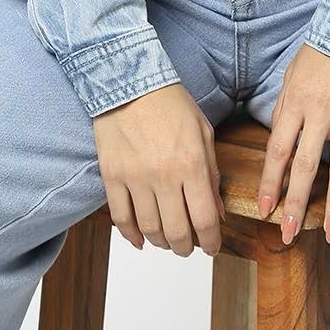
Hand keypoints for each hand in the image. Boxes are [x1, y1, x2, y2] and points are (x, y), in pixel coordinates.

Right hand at [92, 82, 226, 257]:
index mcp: (192, 163)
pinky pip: (121, 218)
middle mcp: (164, 175)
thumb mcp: (203, 132)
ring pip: (150, 230)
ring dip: (161, 243)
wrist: (130, 81)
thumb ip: (212, 173)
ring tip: (167, 240)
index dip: (211, 241)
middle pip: (177, 233)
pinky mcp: (112, 177)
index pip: (205, 219)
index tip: (212, 246)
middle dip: (186, 247)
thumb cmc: (170, 102)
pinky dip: (131, 236)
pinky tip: (141, 239)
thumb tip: (217, 211)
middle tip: (189, 247)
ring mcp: (135, 178)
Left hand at [256, 43, 329, 244]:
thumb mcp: (292, 77)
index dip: (271, 182)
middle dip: (295, 203)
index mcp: (296, 102)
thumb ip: (285, 110)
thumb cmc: (321, 54)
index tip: (265, 208)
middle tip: (288, 233)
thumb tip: (279, 144)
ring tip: (329, 232)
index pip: (278, 149)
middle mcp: (321, 112)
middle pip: (306, 165)